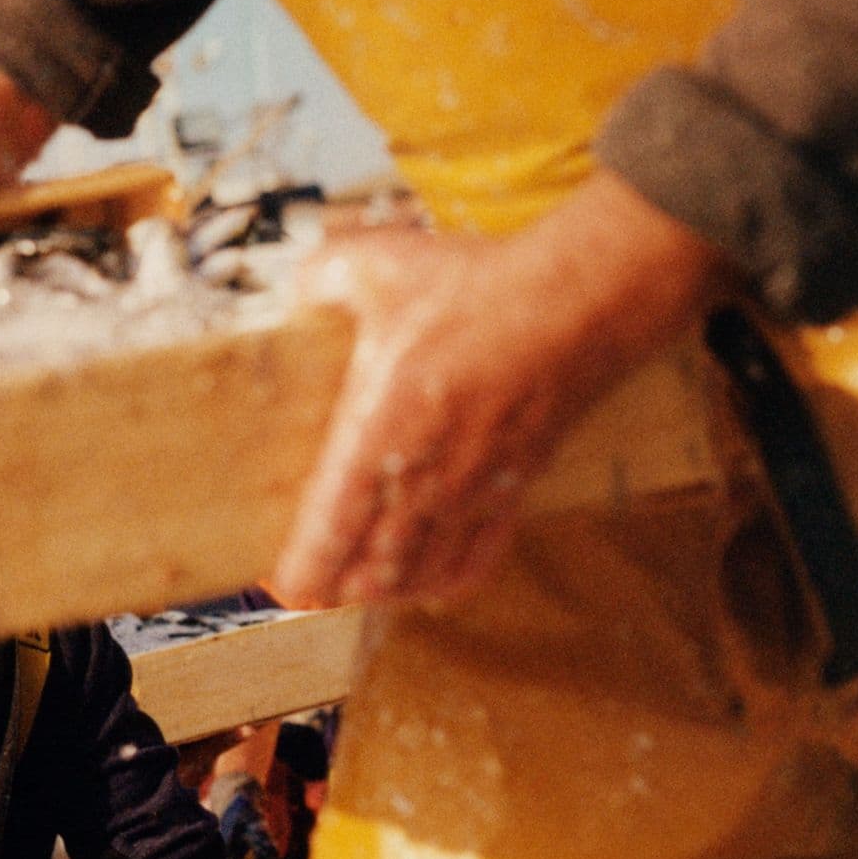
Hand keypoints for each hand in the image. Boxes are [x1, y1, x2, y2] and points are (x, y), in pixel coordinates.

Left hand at [270, 170, 731, 608]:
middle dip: (338, 587)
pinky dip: (450, 580)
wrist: (578, 300)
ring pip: (422, 568)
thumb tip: (295, 291)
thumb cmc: (477, 287)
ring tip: (359, 594)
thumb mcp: (374, 264)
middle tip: (311, 592)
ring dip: (388, 588)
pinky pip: (480, 555)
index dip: (302, 569)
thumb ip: (320, 279)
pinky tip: (431, 589)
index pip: (330, 528)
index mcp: (380, 429)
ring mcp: (474, 488)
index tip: (280, 585)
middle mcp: (425, 476)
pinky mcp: (516, 486)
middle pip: (373, 565)